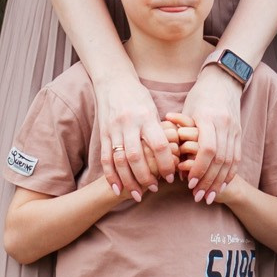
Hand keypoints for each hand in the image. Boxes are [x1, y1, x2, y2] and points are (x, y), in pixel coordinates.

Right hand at [94, 70, 179, 198]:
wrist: (112, 81)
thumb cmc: (138, 96)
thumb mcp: (153, 109)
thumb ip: (159, 130)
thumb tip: (173, 154)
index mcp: (146, 116)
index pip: (158, 144)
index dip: (166, 163)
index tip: (171, 176)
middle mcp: (129, 123)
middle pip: (136, 156)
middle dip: (145, 177)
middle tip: (154, 189)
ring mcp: (113, 129)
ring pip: (119, 160)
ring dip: (128, 181)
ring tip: (136, 194)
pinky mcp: (103, 134)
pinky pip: (106, 158)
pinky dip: (110, 175)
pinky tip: (116, 188)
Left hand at [179, 61, 244, 202]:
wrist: (224, 80)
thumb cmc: (200, 95)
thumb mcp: (188, 109)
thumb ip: (180, 130)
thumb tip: (167, 151)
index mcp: (208, 118)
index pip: (207, 149)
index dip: (198, 168)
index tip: (189, 182)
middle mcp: (224, 125)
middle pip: (220, 159)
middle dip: (209, 180)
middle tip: (198, 196)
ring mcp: (235, 129)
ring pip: (230, 161)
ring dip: (219, 181)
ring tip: (209, 196)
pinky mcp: (240, 133)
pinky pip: (237, 158)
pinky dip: (229, 174)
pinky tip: (222, 186)